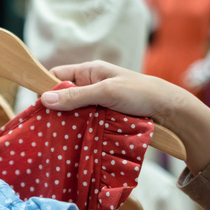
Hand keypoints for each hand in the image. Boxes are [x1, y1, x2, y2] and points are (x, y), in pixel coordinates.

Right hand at [40, 60, 209, 174]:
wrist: (169, 111)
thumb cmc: (140, 93)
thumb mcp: (106, 91)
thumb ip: (75, 96)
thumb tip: (45, 98)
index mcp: (89, 71)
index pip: (57, 75)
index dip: (46, 87)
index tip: (39, 105)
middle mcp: (89, 85)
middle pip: (62, 95)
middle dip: (56, 108)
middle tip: (47, 124)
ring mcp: (95, 102)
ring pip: (71, 111)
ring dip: (67, 121)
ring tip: (58, 133)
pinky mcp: (101, 117)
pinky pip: (82, 122)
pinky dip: (78, 129)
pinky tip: (72, 138)